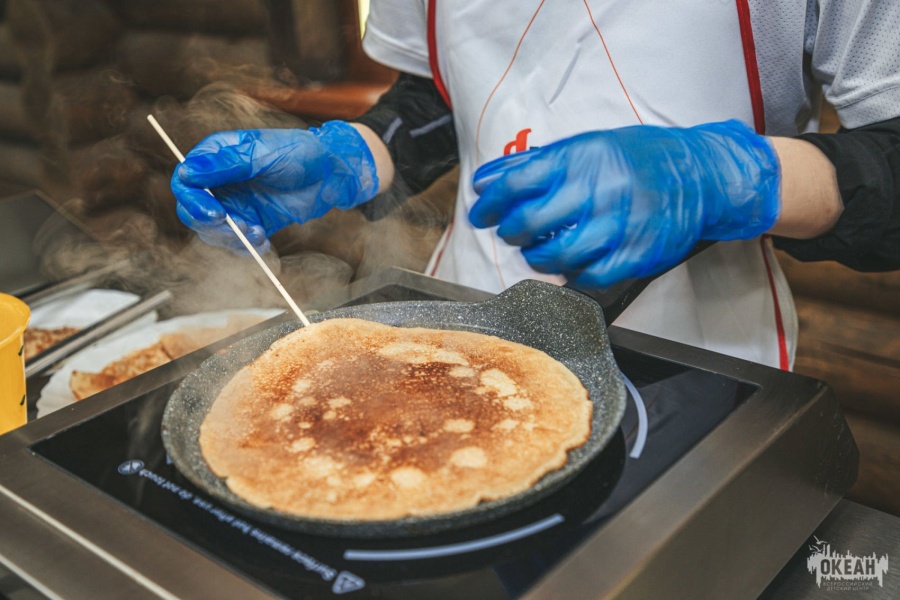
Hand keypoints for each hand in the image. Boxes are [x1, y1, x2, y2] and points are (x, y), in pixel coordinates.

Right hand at [171, 121, 378, 251]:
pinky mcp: (250, 221)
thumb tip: (187, 172)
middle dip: (211, 224)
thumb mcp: (263, 154)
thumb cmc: (300, 153)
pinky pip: (236, 242)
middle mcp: (220, 181)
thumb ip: (226, 164)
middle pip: (193, 210)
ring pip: (212, 231)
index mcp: (216, 155)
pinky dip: (247, 247)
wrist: (331, 173)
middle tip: (239, 227)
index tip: (215, 212)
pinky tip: (264, 242)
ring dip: (231, 238)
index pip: (186, 180)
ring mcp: (234, 203)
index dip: (193, 199)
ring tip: (259, 232)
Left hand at [469, 120, 779, 287]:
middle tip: (513, 231)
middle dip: (511, 232)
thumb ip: (534, 164)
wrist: (700, 175)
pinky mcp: (634, 255)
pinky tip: (572, 262)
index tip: (482, 212)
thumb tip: (486, 180)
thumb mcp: (586, 146)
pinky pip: (587, 276)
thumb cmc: (639, 159)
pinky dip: (571, 274)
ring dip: (537, 257)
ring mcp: (618, 226)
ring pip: (554, 256)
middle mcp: (598, 191)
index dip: (491, 203)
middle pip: (529, 223)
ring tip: (540, 248)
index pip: (517, 183)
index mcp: (581, 159)